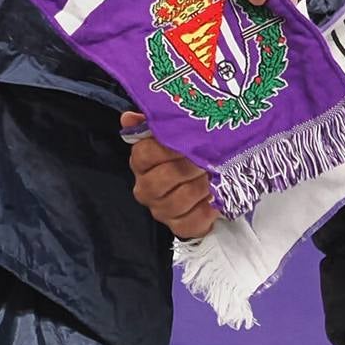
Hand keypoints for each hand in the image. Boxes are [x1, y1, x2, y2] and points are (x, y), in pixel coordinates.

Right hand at [124, 112, 218, 238]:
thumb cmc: (188, 155)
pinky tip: (215, 200)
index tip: (187, 140)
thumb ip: (154, 124)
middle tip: (206, 159)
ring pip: (178, 201)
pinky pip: (191, 222)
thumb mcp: (173, 135)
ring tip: (213, 176)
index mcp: (141, 163)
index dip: (167, 147)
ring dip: (200, 187)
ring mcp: (161, 210)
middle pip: (161, 179)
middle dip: (188, 167)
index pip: (144, 153)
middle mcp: (146, 188)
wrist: (209, 182)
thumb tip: (128, 118)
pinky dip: (207, 210)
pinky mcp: (179, 227)